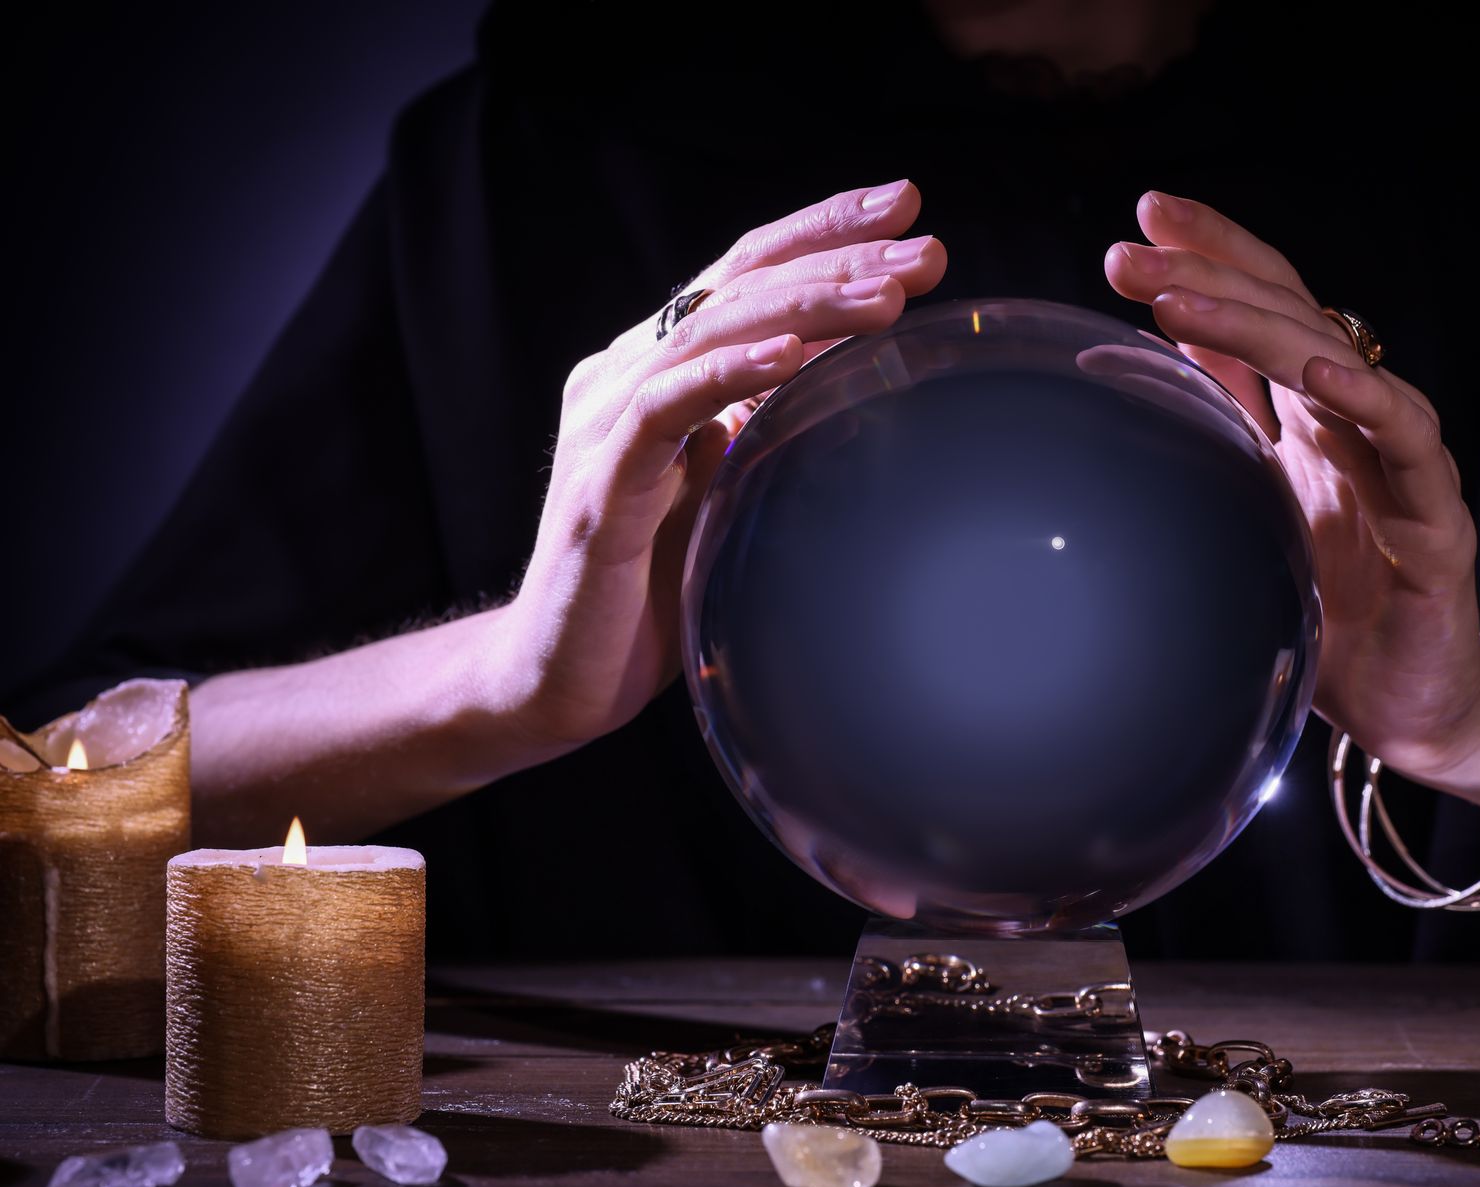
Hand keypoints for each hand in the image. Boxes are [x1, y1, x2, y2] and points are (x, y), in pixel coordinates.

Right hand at [487, 180, 947, 755]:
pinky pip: (665, 410)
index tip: (908, 210)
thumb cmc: (650, 593)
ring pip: (708, 330)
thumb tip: (855, 391)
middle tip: (922, 238)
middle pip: (736, 284)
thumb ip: (768, 433)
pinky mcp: (598, 487)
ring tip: (887, 294)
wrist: (554, 680)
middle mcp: (623, 377)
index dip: (822, 233)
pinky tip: (790, 355)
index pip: (744, 274)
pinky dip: (728, 374)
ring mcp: (604, 425)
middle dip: (834, 252)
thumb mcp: (729, 494)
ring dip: (806, 304)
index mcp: (656, 371)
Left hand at [1104, 191, 1479, 784]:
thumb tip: (1142, 349)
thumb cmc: (1332, 606)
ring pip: (1341, 366)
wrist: (1409, 706)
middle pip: (1293, 316)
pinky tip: (1318, 374)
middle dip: (1212, 273)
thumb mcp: (1255, 501)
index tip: (1141, 219)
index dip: (1213, 252)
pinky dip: (1369, 402)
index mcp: (1315, 414)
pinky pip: (1409, 448)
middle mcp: (1361, 423)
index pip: (1266, 306)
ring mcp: (1403, 466)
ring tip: (1186, 299)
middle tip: (1134, 250)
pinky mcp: (1438, 526)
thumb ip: (1224, 421)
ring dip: (1262, 325)